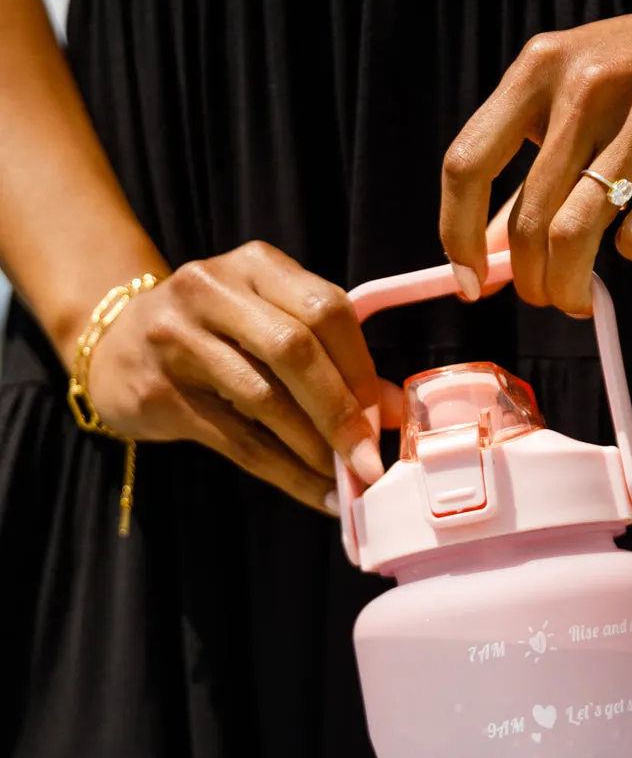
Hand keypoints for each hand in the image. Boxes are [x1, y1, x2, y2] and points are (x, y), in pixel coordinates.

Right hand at [86, 241, 402, 512]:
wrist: (114, 344)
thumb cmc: (211, 336)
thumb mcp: (266, 324)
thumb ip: (327, 356)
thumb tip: (392, 409)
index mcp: (254, 265)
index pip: (326, 309)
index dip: (362, 368)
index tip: (389, 418)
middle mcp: (212, 290)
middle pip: (295, 349)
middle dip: (341, 410)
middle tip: (370, 458)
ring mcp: (177, 339)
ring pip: (264, 398)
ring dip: (313, 447)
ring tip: (346, 478)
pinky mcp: (159, 392)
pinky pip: (237, 440)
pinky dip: (286, 472)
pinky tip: (316, 492)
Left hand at [440, 0, 631, 314]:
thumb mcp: (575, 99)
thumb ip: (528, 171)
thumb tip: (483, 254)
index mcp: (540, 68)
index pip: (468, 163)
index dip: (457, 234)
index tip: (469, 281)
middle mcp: (586, 85)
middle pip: (528, 219)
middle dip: (529, 279)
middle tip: (543, 296)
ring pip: (576, 235)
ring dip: (569, 286)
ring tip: (575, 298)